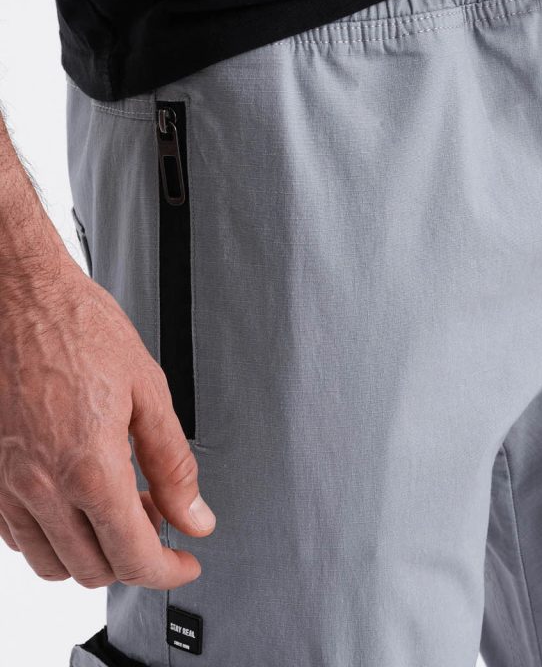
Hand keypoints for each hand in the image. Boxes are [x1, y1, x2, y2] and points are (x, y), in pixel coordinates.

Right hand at [0, 248, 214, 588]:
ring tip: (120, 509)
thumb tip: (195, 517)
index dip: (168, 570)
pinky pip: (18, 537)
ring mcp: (7, 486)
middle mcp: (41, 486)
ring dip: (92, 552)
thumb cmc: (79, 328)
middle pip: (93, 569)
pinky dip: (53, 536)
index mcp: (88, 467)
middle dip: (135, 559)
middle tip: (159, 521)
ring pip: (52, 563)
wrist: (21, 298)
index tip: (185, 563)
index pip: (132, 556)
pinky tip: (77, 499)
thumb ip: (173, 464)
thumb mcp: (149, 390)